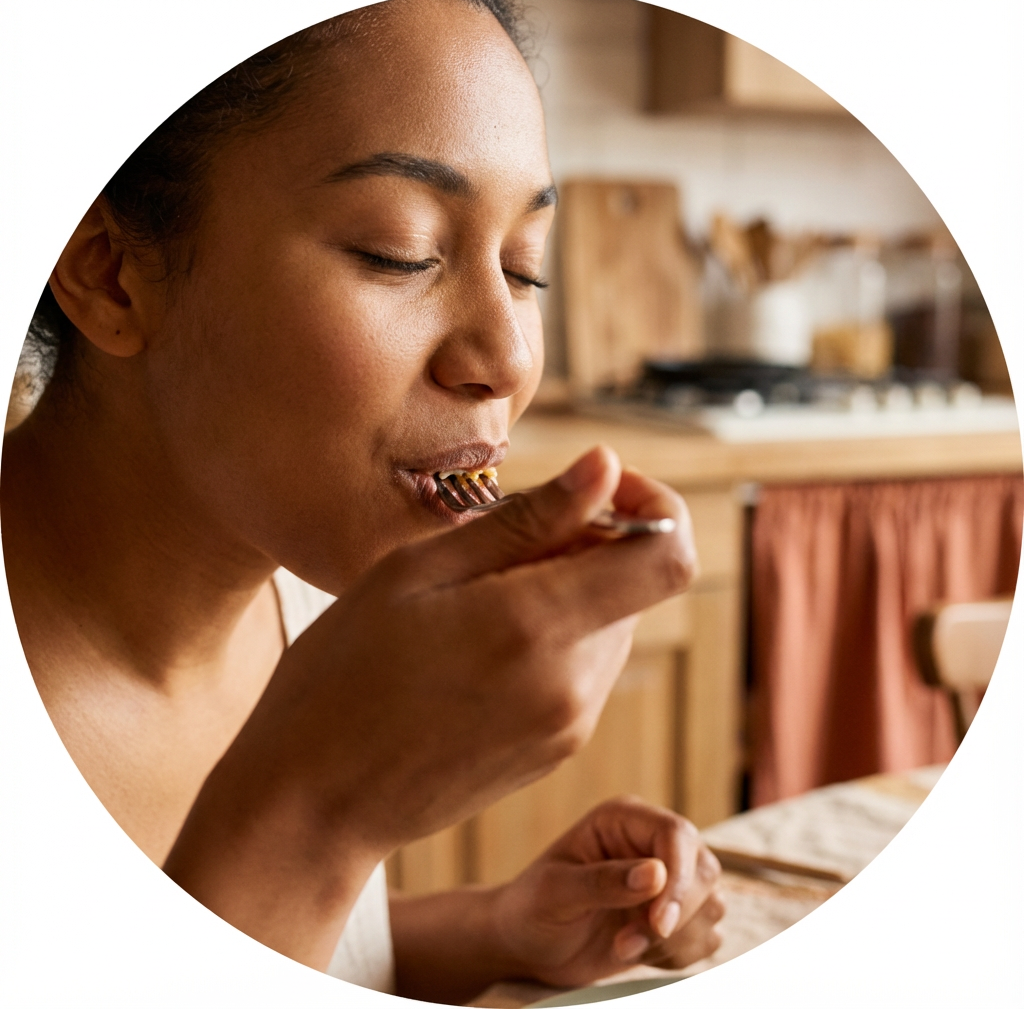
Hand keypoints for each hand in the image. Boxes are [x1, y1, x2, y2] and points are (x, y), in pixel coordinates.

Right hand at [165, 447, 697, 967]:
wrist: (314, 800)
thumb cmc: (342, 674)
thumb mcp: (417, 571)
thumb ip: (525, 520)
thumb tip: (605, 466)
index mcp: (537, 627)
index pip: (668, 554)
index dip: (653, 504)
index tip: (598, 486)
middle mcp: (573, 684)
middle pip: (636, 583)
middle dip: (591, 544)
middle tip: (499, 544)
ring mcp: (570, 724)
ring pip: (613, 623)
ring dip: (571, 590)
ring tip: (477, 598)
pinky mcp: (557, 748)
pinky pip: (586, 667)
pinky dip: (556, 634)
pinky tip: (480, 642)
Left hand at [490, 797, 723, 988]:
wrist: (527, 945)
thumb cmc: (532, 907)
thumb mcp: (555, 892)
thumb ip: (602, 882)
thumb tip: (656, 874)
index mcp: (623, 819)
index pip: (678, 834)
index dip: (679, 878)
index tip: (659, 923)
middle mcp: (652, 843)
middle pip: (704, 869)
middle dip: (675, 916)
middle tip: (626, 943)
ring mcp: (667, 880)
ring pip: (712, 904)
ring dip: (674, 939)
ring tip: (624, 946)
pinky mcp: (675, 915)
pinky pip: (707, 935)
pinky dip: (679, 955)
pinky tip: (639, 954)